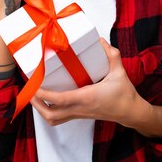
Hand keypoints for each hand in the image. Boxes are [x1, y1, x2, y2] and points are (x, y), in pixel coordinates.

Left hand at [31, 38, 146, 127]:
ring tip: (36, 96)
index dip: (44, 95)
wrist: (130, 112)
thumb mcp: (119, 72)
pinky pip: (60, 118)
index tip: (34, 87)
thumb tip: (100, 41)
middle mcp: (80, 108)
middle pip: (51, 115)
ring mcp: (80, 114)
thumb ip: (112, 55)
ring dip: (41, 110)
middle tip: (30, 91)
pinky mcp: (81, 115)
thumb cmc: (124, 94)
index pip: (61, 100)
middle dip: (37, 105)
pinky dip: (50, 111)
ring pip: (54, 120)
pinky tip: (49, 100)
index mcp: (87, 97)